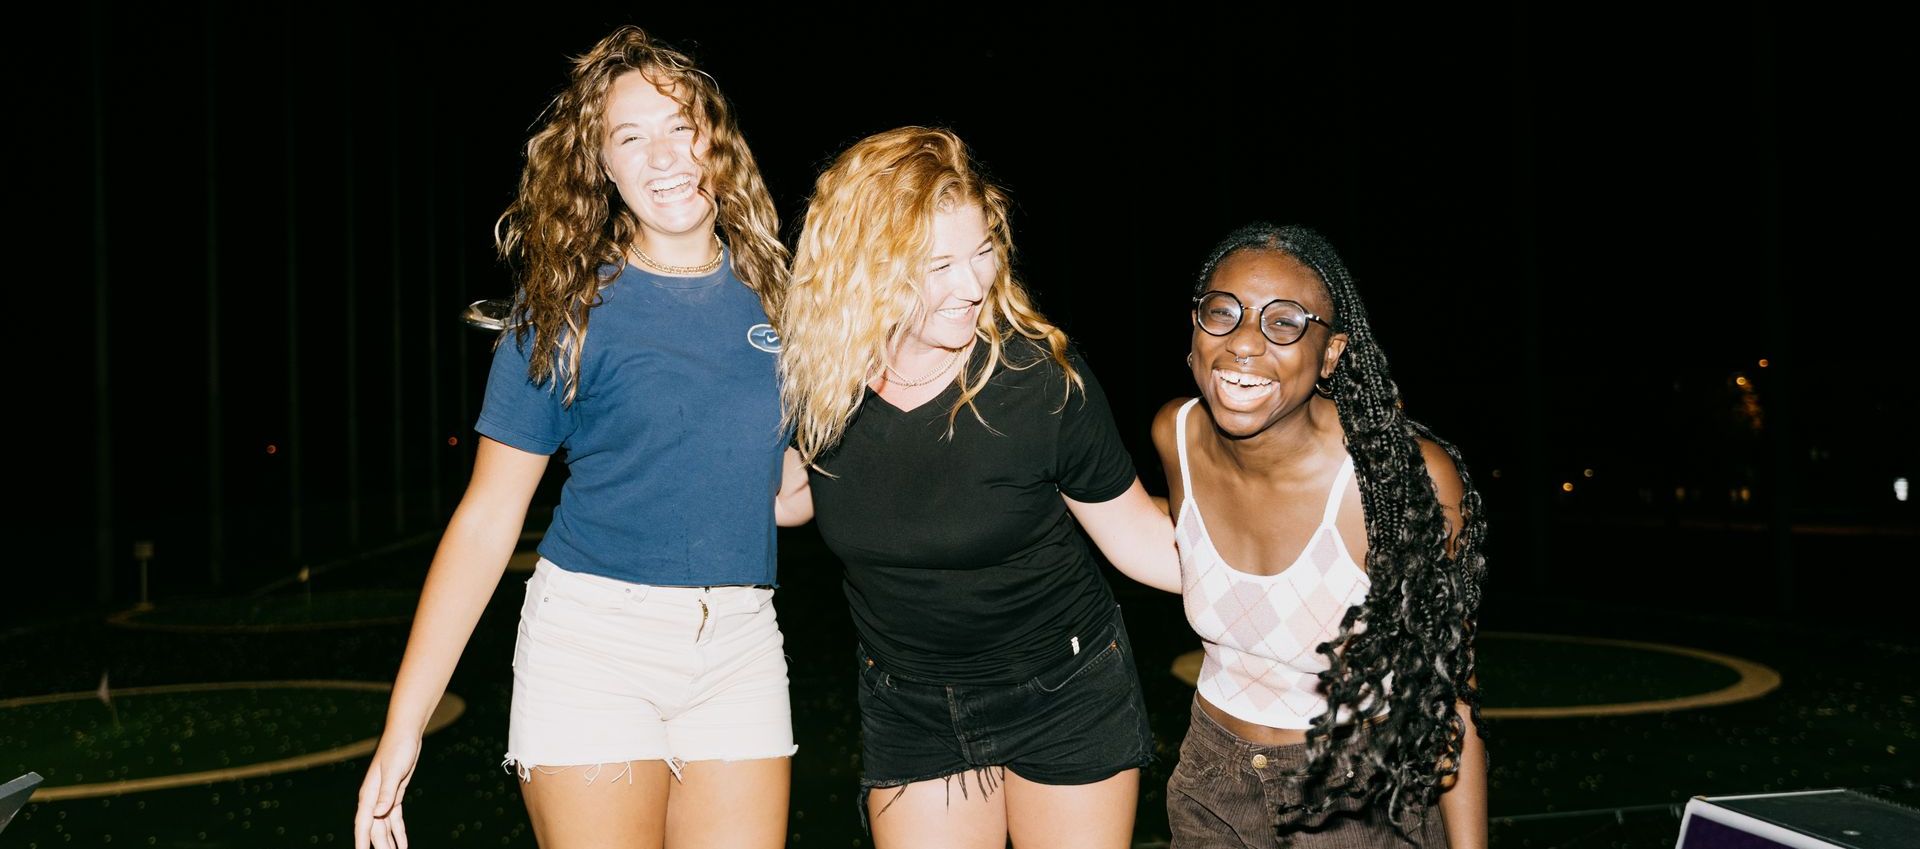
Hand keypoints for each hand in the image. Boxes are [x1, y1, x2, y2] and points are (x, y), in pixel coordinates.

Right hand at [354, 732, 420, 848]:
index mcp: (368, 795)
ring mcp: (383, 798)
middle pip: (374, 830)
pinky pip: (394, 820)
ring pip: (384, 827)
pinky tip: (402, 846)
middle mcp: (373, 800)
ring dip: (388, 843)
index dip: (362, 842)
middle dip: (379, 847)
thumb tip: (377, 814)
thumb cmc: (398, 748)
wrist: (405, 734)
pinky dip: (398, 833)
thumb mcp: (394, 771)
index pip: (363, 825)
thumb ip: (386, 792)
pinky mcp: (394, 795)